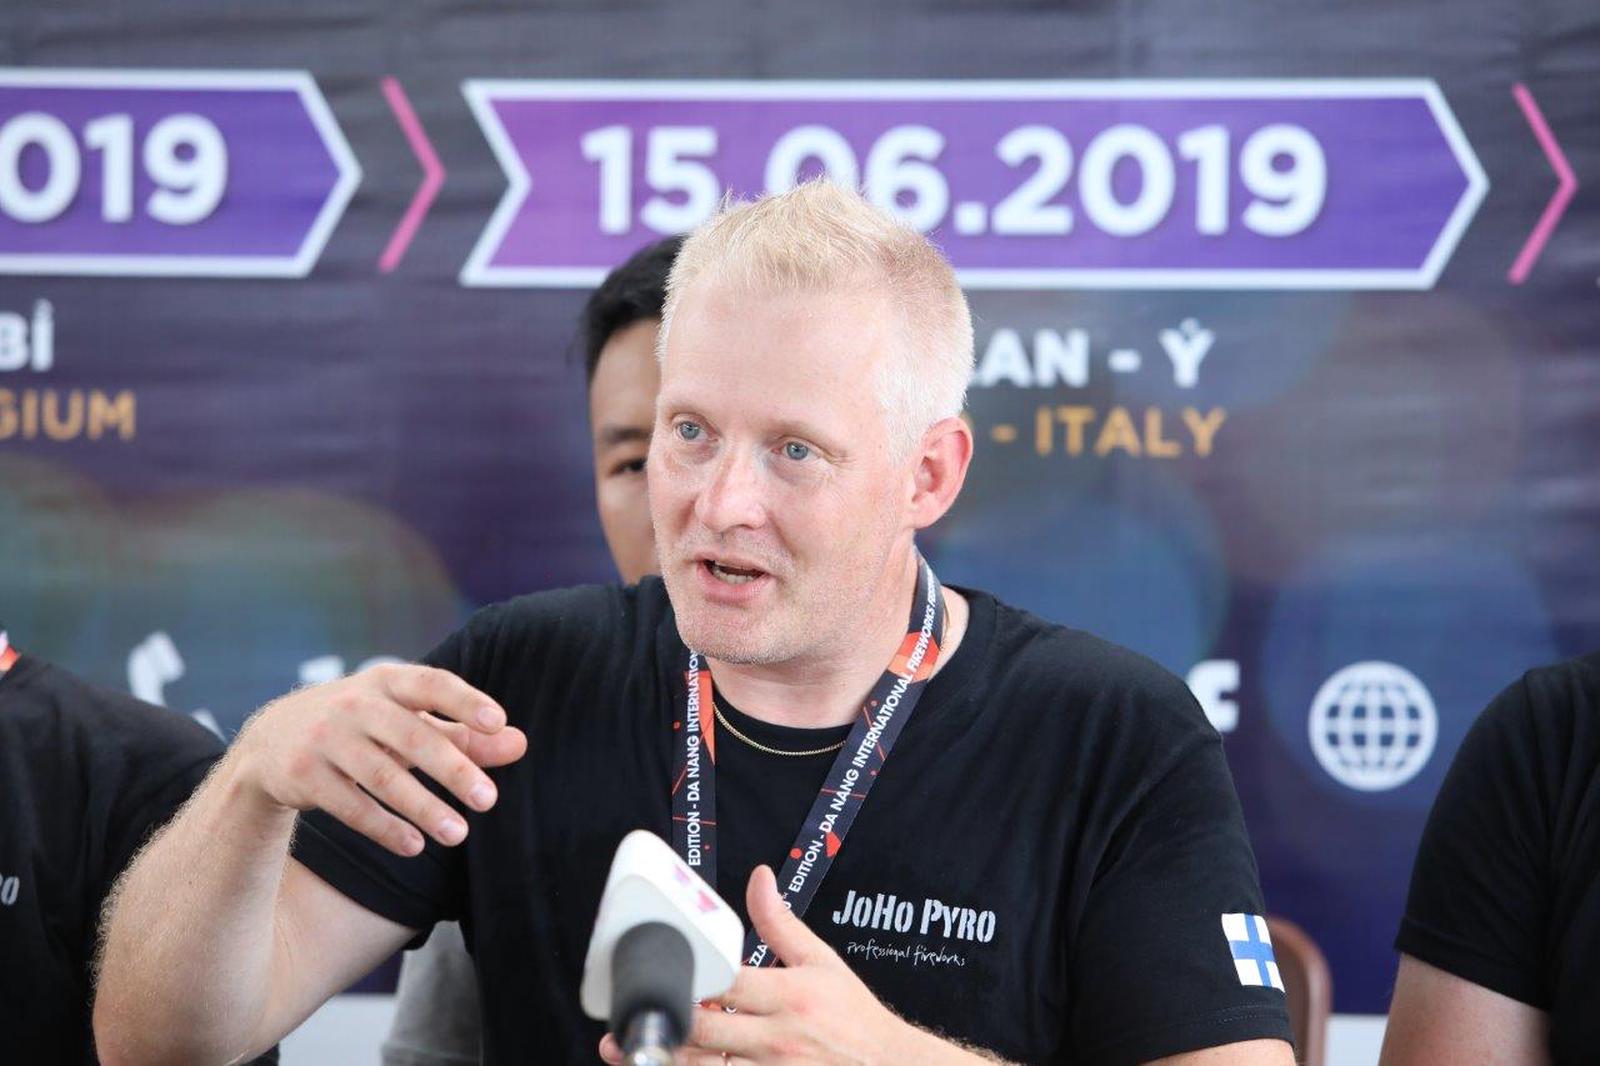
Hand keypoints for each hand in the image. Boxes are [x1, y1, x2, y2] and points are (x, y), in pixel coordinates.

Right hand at [233, 662, 526, 855]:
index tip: (498, 722)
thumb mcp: (408, 719)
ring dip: (422, 808)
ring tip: (458, 834)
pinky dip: (384, 827)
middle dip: (453, 769)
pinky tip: (415, 846)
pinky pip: (350, 805)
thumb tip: (519, 743)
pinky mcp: (304, 776)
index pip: (432, 684)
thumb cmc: (364, 725)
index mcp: (388, 682)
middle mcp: (356, 705)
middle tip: (489, 800)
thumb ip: (463, 732)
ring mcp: (326, 739)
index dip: (464, 701)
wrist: (273, 740)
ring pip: (381, 777)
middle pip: (412, 738)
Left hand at [600, 865, 931, 1064]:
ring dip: (665, 1058)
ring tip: (623, 1049)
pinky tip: (668, 1065)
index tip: (661, 967)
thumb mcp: (822, 962)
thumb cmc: (853, 1019)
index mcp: (790, 996)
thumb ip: (780, 924)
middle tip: (629, 1009)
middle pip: (704, 1030)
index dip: (688, 976)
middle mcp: (778, 1040)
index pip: (726, 982)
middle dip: (665, 1018)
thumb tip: (758, 879)